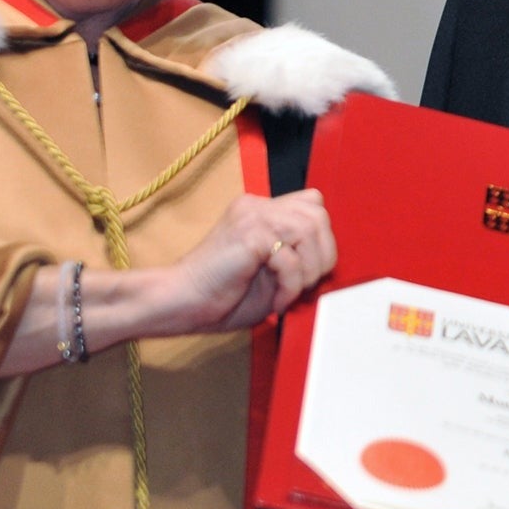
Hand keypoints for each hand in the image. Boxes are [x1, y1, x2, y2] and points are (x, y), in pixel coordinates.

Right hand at [165, 189, 336, 335]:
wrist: (181, 304)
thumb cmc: (220, 296)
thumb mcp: (269, 272)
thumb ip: (295, 256)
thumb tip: (328, 262)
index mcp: (259, 210)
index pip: (312, 204)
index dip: (321, 238)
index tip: (310, 272)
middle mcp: (256, 205)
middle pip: (318, 214)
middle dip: (323, 255)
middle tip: (305, 285)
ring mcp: (252, 216)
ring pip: (309, 231)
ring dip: (308, 271)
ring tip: (289, 293)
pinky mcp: (248, 234)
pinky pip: (289, 257)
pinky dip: (291, 285)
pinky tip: (277, 301)